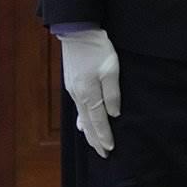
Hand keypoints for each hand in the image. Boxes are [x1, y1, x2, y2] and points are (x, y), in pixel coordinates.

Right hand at [58, 28, 121, 157]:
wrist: (78, 32)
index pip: (98, 121)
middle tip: (103, 154)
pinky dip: (82, 120)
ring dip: (88, 132)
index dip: (104, 136)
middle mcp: (78, 96)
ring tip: (94, 144)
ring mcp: (73, 90)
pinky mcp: (72, 84)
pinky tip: (83, 125)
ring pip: (82, 117)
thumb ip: (112, 93)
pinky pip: (78, 109)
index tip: (109, 149)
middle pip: (87, 124)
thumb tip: (113, 114)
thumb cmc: (97, 49)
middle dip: (95, 140)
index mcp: (89, 94)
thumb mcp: (111, 69)